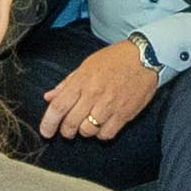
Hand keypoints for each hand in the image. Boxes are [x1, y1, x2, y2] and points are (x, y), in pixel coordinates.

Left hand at [38, 38, 160, 141]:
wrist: (145, 57)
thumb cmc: (115, 59)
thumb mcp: (86, 66)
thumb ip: (67, 84)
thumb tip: (49, 97)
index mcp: (82, 81)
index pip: (58, 107)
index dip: (48, 123)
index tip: (45, 132)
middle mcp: (94, 94)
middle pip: (71, 123)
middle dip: (65, 131)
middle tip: (67, 129)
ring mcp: (109, 105)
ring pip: (87, 131)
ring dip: (84, 131)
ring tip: (87, 124)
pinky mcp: (124, 114)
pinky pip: (106, 134)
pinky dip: (101, 134)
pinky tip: (102, 126)